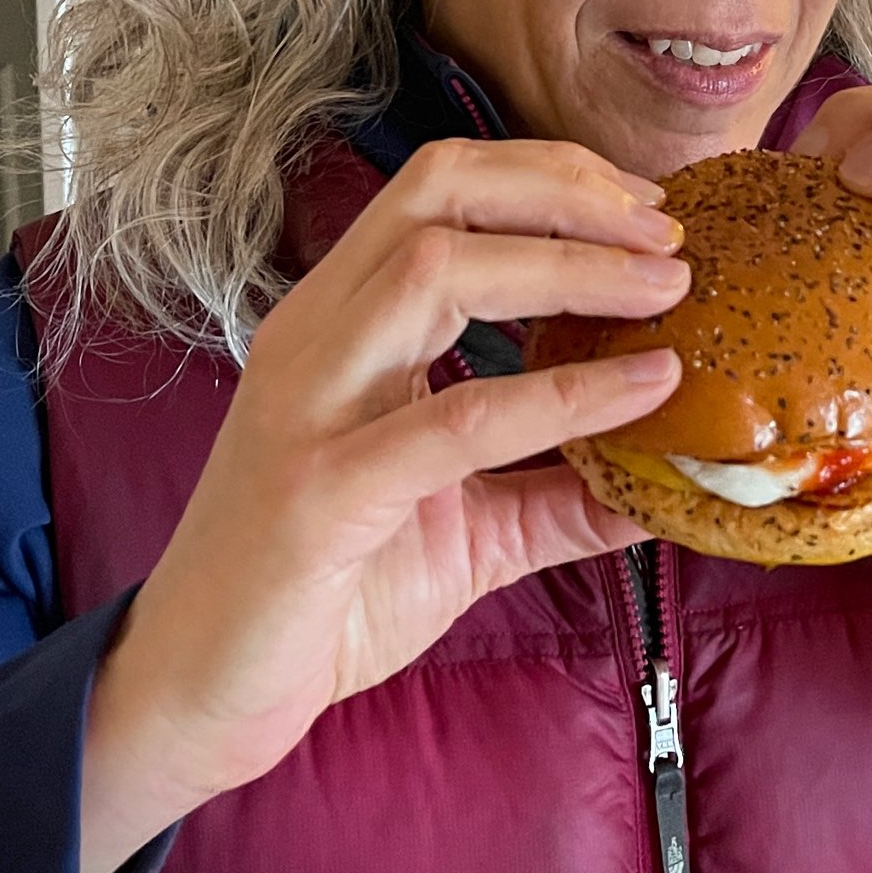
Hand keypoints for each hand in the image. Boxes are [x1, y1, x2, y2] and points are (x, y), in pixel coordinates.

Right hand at [77, 139, 687, 872]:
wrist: (201, 696)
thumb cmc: (325, 596)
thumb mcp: (470, 531)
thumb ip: (560, 494)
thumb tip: (670, 480)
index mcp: (343, 322)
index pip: (442, 189)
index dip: (552, 176)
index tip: (647, 208)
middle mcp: (318, 336)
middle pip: (440, 192)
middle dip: (567, 191)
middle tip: (667, 231)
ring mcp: (309, 405)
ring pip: (439, 269)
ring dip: (571, 264)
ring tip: (664, 288)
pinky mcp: (319, 492)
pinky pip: (457, 419)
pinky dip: (564, 394)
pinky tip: (644, 389)